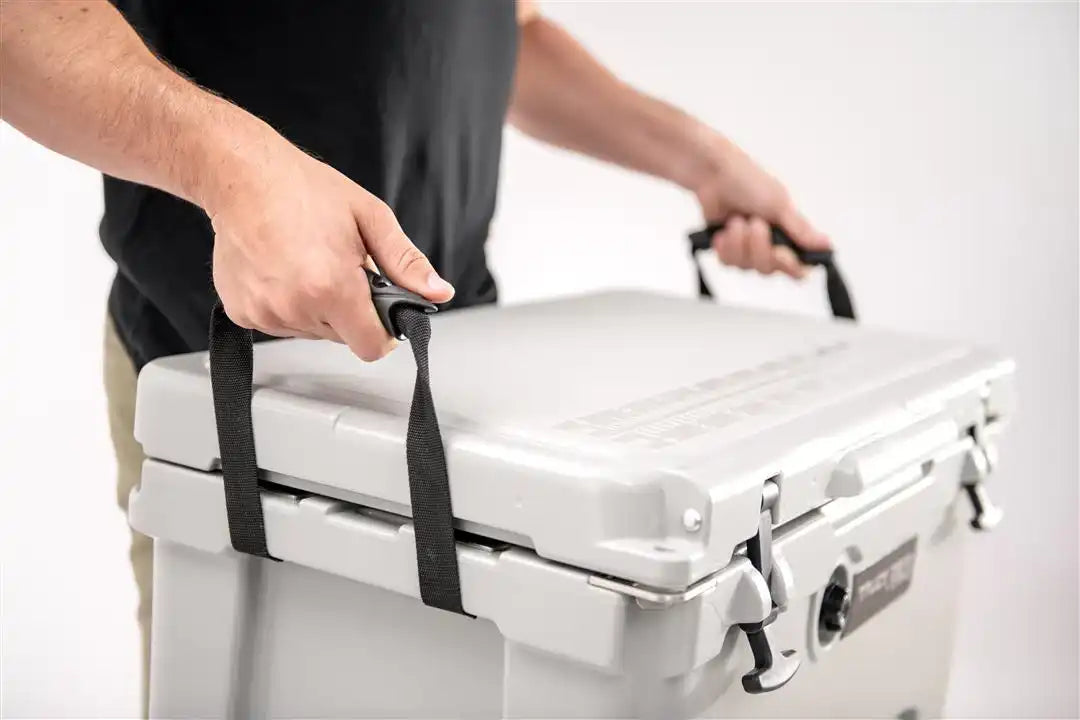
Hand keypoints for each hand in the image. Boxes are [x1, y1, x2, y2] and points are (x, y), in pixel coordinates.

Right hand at [204, 128, 453, 360]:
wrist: (241, 176)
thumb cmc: (304, 189)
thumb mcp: (370, 218)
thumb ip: (406, 263)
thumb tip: (439, 292)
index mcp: (332, 288)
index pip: (372, 346)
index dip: (384, 332)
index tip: (382, 311)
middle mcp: (296, 307)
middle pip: (343, 337)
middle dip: (350, 310)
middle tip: (339, 268)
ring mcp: (266, 313)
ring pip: (312, 331)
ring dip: (318, 308)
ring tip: (308, 264)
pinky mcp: (243, 313)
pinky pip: (280, 324)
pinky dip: (288, 305)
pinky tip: (283, 271)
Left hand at [691, 136, 829, 278]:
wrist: (714, 175)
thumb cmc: (749, 182)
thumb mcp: (779, 204)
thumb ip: (800, 230)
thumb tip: (826, 245)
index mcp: (788, 234)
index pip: (798, 266)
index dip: (791, 267)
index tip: (781, 253)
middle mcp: (770, 244)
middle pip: (768, 269)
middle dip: (758, 247)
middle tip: (754, 223)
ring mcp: (747, 248)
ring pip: (746, 267)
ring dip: (739, 242)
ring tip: (737, 219)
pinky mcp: (727, 249)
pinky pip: (728, 263)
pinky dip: (726, 245)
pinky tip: (724, 230)